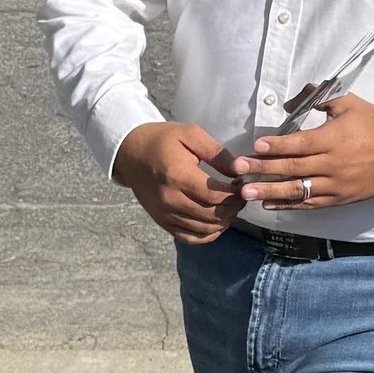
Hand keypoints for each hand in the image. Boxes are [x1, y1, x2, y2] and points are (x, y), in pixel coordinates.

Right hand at [112, 120, 243, 244]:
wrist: (130, 153)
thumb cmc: (161, 140)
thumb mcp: (190, 134)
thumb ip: (216, 152)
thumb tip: (239, 170)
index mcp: (177, 175)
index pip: (215, 195)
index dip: (235, 194)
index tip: (243, 185)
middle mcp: (170, 199)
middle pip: (212, 215)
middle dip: (233, 207)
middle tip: (241, 196)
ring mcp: (164, 214)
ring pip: (204, 229)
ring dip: (224, 221)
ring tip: (231, 206)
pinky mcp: (162, 222)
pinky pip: (190, 238)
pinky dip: (208, 234)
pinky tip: (217, 222)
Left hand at [232, 93, 373, 210]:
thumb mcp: (350, 103)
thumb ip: (320, 98)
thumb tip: (291, 99)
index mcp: (335, 139)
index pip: (301, 144)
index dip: (278, 145)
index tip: (256, 145)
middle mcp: (334, 164)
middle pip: (293, 168)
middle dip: (263, 169)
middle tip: (238, 170)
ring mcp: (337, 185)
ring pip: (299, 190)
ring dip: (271, 191)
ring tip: (246, 193)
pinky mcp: (340, 199)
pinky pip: (311, 203)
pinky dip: (289, 204)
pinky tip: (269, 203)